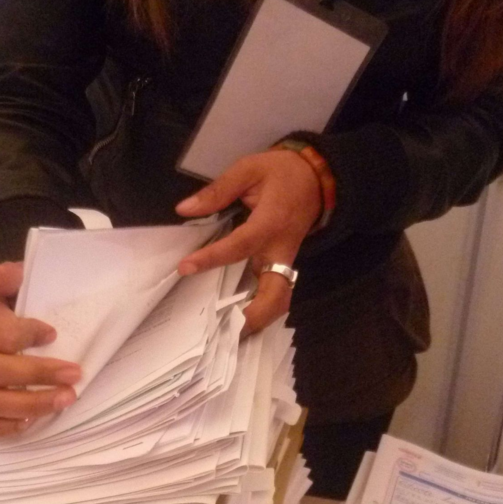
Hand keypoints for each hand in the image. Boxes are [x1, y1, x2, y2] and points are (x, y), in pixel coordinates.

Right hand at [0, 262, 81, 435]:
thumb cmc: (12, 297)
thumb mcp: (14, 280)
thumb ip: (10, 276)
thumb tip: (10, 275)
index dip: (26, 336)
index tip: (55, 335)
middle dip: (37, 376)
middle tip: (74, 375)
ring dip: (30, 404)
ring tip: (65, 400)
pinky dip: (4, 427)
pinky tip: (31, 421)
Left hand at [176, 149, 322, 334]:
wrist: (317, 177)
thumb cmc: (282, 172)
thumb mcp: (249, 169)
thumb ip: (218, 191)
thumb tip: (185, 209)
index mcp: (272, 223)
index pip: (241, 246)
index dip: (212, 258)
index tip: (186, 267)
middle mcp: (282, 249)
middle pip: (276, 294)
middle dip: (253, 316)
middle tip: (222, 329)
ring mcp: (286, 261)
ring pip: (279, 300)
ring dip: (258, 319)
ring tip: (226, 334)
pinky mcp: (283, 265)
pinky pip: (274, 292)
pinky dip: (258, 309)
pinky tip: (234, 318)